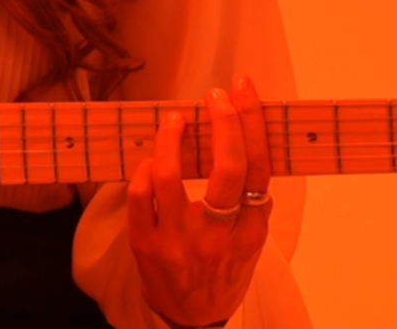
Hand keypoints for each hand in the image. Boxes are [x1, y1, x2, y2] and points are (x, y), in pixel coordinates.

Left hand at [125, 76, 273, 328]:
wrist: (190, 318)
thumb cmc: (222, 272)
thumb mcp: (250, 243)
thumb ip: (251, 202)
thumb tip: (245, 138)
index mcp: (249, 233)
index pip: (258, 169)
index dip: (251, 123)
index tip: (243, 91)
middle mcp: (217, 237)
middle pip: (228, 169)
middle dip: (224, 122)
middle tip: (216, 96)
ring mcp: (177, 240)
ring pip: (171, 175)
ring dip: (172, 137)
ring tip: (175, 120)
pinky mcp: (144, 243)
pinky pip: (138, 194)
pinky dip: (144, 169)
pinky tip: (151, 159)